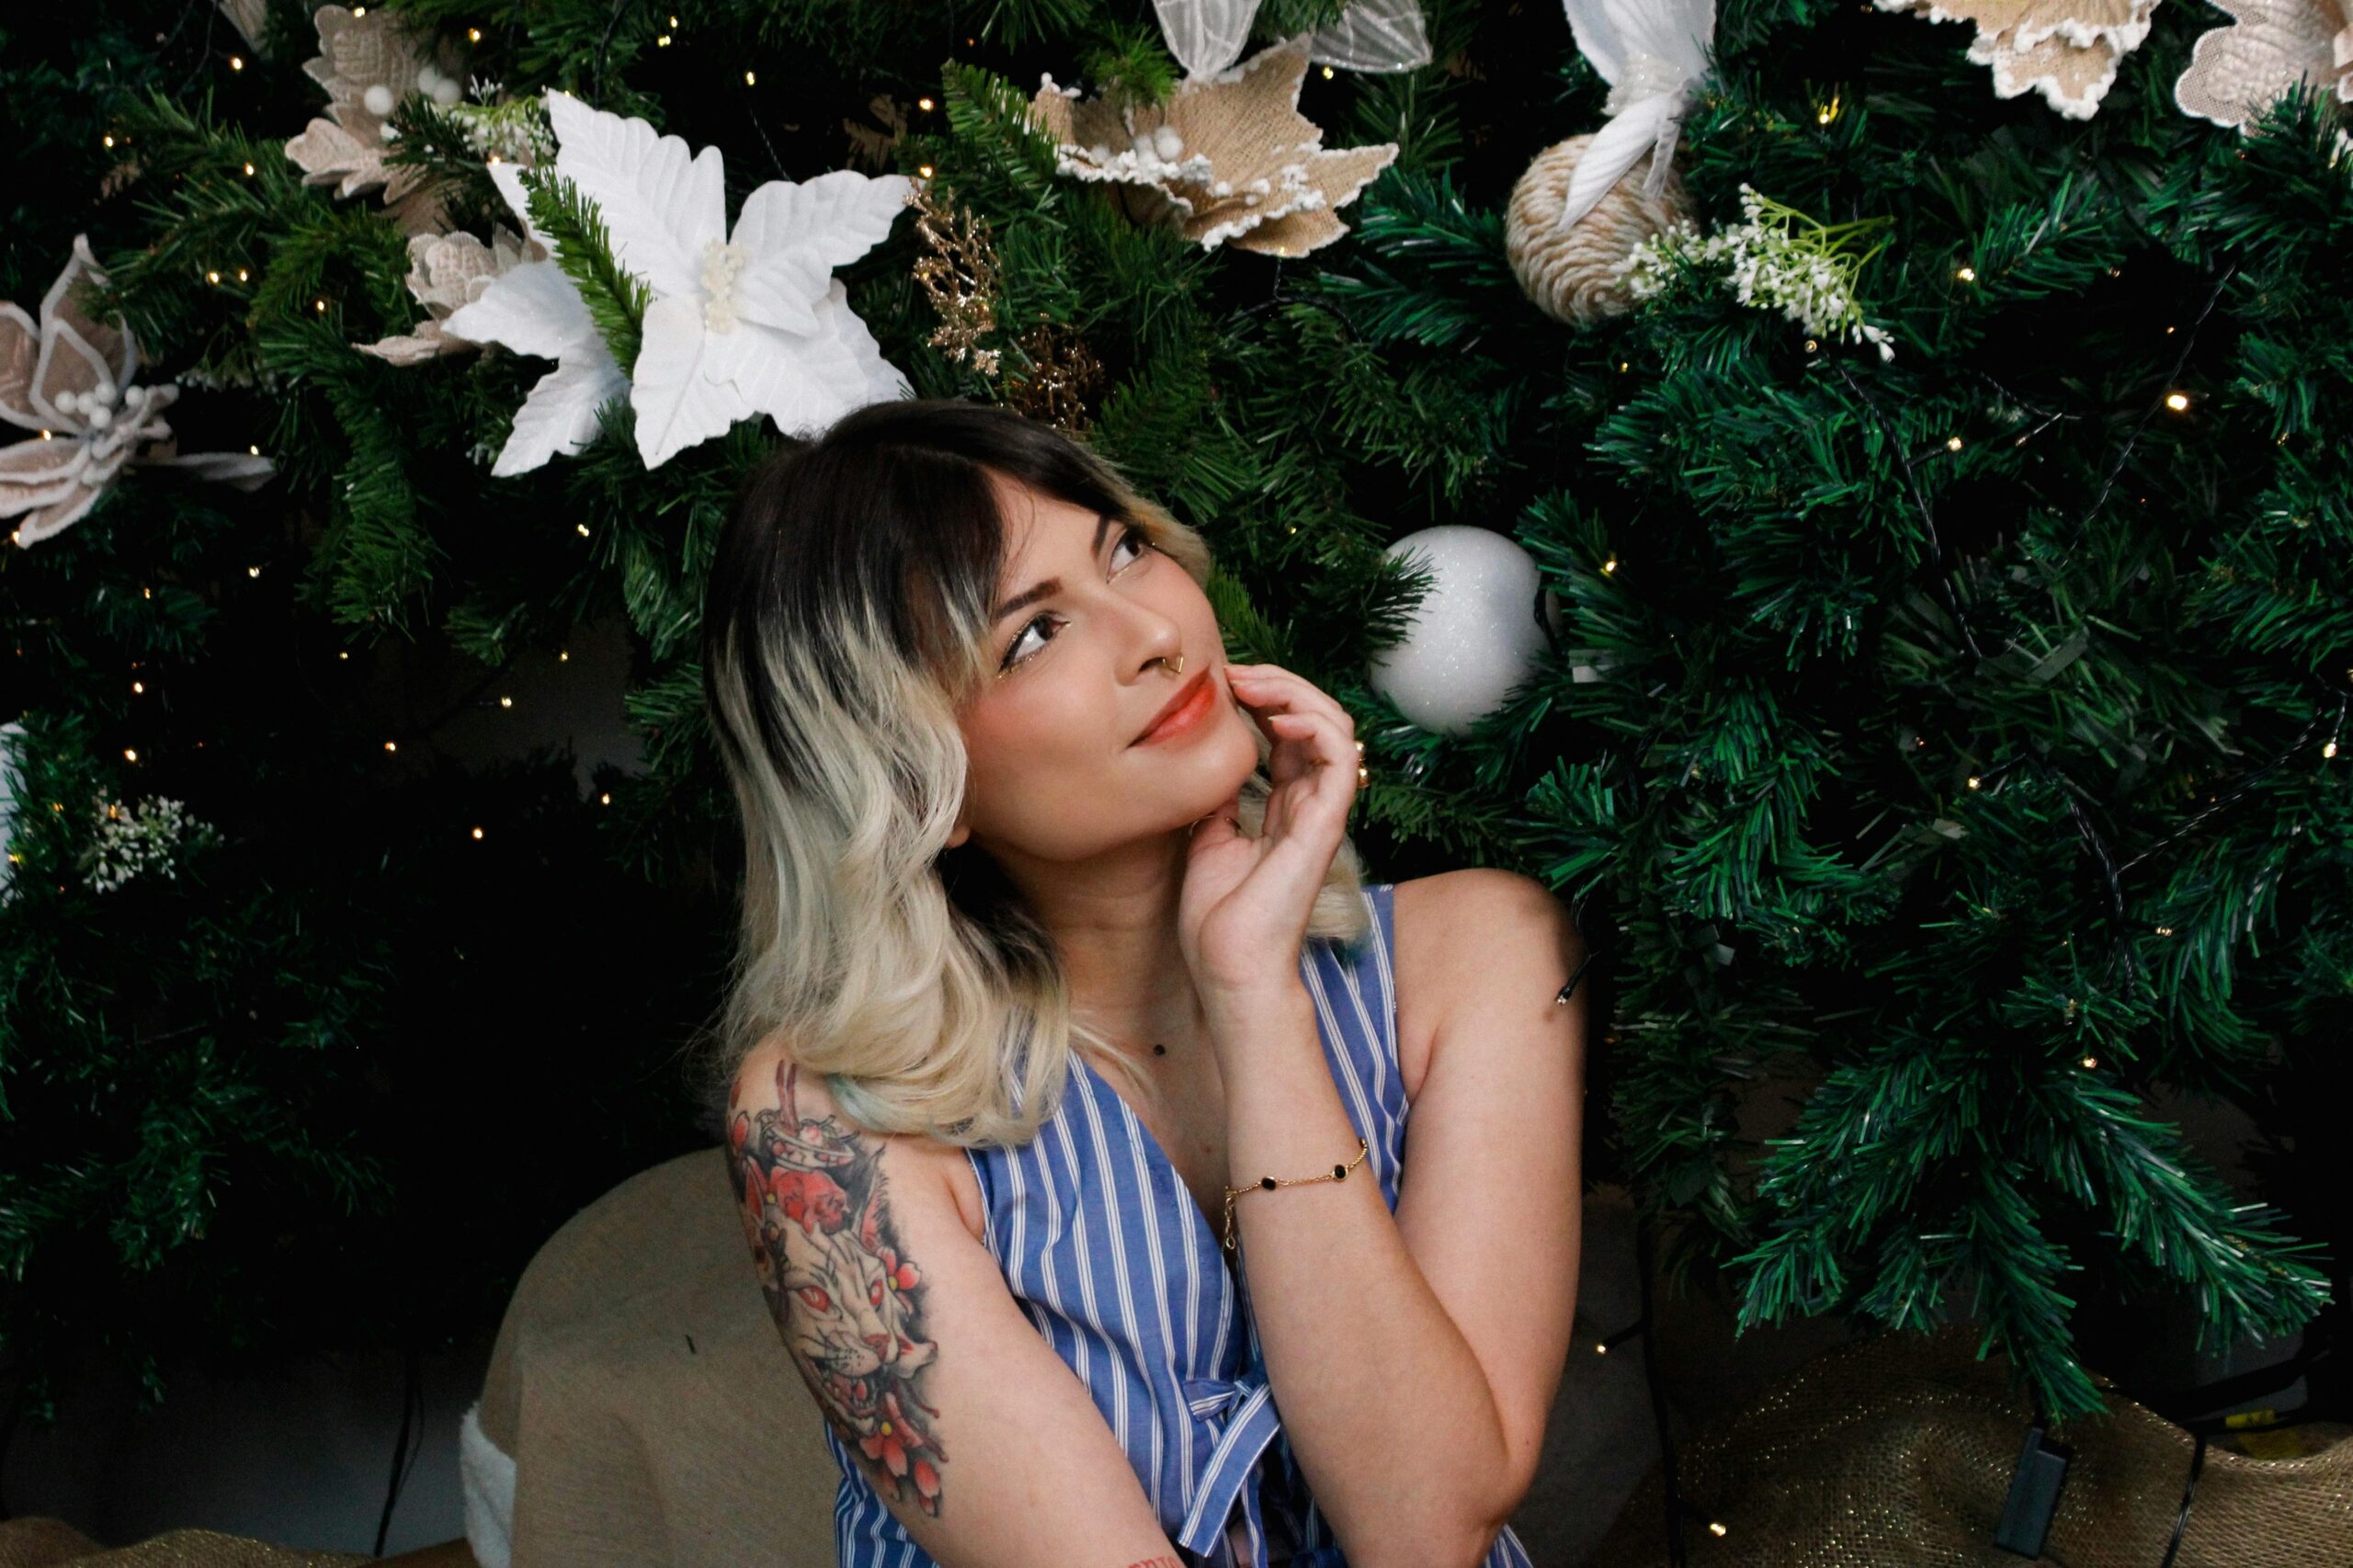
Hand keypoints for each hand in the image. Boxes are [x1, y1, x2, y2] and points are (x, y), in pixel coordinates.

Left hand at [1179, 662, 1361, 1000]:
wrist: (1228, 966)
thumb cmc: (1218, 918)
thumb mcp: (1205, 840)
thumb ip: (1218, 800)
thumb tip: (1211, 764)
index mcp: (1284, 806)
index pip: (1289, 732)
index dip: (1262, 697)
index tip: (1221, 682)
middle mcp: (1309, 803)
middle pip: (1316, 719)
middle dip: (1278, 683)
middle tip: (1236, 672)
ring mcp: (1321, 812)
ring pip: (1336, 727)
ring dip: (1296, 693)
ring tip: (1254, 685)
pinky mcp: (1325, 823)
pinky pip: (1340, 758)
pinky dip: (1315, 725)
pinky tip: (1276, 719)